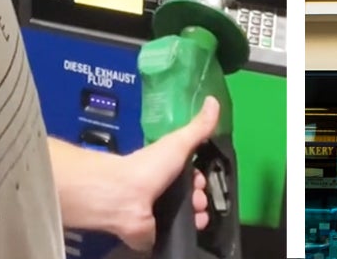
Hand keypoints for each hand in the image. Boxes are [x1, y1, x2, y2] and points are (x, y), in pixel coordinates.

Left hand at [51, 97, 220, 251]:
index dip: (202, 179)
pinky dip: (182, 235)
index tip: (204, 183)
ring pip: (183, 218)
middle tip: (201, 202)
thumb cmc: (149, 167)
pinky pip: (171, 236)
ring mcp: (154, 213)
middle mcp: (159, 191)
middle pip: (189, 197)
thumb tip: (214, 100)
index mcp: (166, 170)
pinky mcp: (150, 234)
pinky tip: (190, 231)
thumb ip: (198, 127)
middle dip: (202, 200)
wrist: (122, 197)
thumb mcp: (178, 143)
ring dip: (197, 218)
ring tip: (199, 218)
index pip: (190, 176)